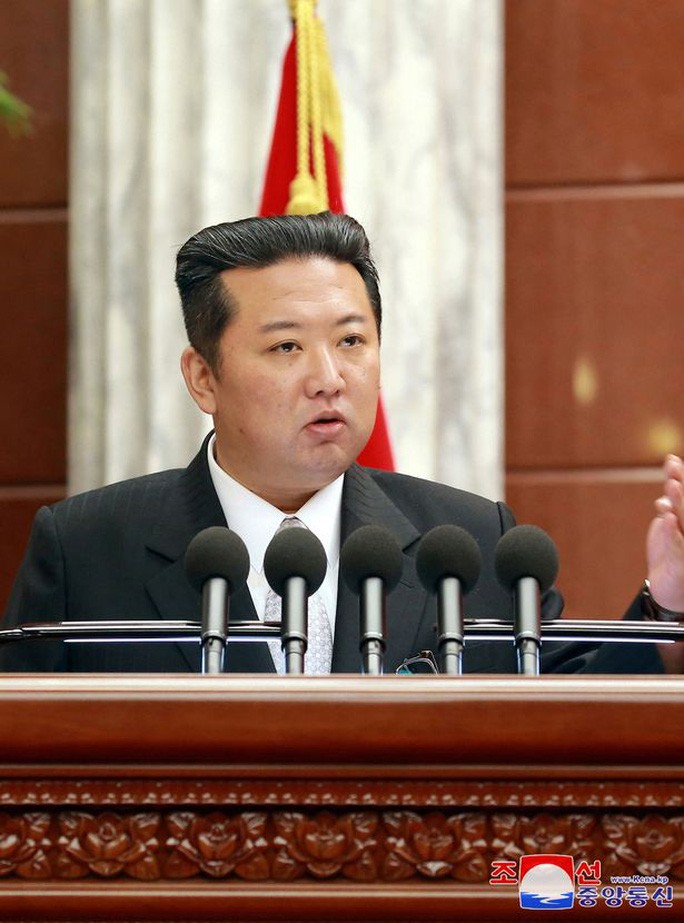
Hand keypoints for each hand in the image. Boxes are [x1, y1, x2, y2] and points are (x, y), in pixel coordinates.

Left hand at [646, 454, 683, 611]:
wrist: (671, 588)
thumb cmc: (673, 555)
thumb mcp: (669, 528)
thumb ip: (669, 508)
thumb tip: (665, 491)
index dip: (682, 478)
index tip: (671, 460)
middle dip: (681, 485)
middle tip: (672, 467)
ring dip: (679, 501)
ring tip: (670, 484)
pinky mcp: (681, 562)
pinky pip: (677, 544)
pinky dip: (671, 530)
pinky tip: (665, 516)